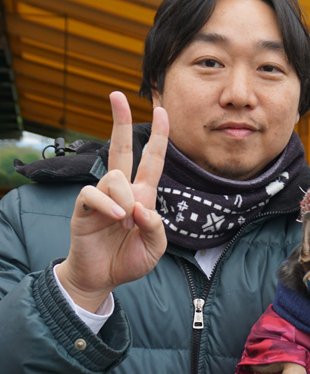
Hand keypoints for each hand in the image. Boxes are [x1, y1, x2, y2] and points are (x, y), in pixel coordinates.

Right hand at [57, 91, 168, 311]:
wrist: (102, 279)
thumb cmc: (128, 260)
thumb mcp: (155, 248)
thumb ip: (156, 228)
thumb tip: (142, 208)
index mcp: (143, 195)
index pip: (152, 159)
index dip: (158, 136)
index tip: (162, 111)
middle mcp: (122, 190)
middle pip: (120, 147)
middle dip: (120, 120)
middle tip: (117, 94)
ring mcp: (101, 197)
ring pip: (114, 176)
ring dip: (125, 197)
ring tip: (125, 223)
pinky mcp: (83, 208)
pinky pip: (94, 193)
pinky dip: (108, 204)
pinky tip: (116, 219)